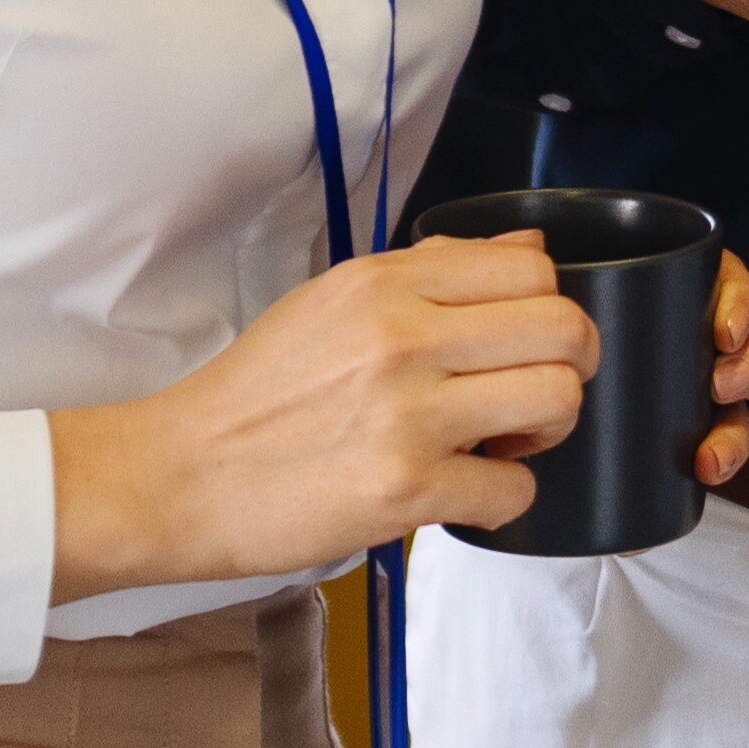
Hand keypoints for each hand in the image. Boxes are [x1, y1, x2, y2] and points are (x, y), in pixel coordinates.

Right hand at [49, 234, 598, 596]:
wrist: (176, 476)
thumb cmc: (254, 394)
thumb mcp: (334, 301)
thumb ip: (435, 271)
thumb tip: (530, 248)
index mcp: (385, 283)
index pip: (533, 269)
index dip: (550, 308)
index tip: (525, 342)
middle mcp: (402, 338)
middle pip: (564, 329)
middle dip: (572, 367)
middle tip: (533, 396)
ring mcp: (407, 415)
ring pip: (557, 400)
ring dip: (548, 431)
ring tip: (503, 442)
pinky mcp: (403, 490)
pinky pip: (513, 491)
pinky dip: (503, 498)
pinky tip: (463, 491)